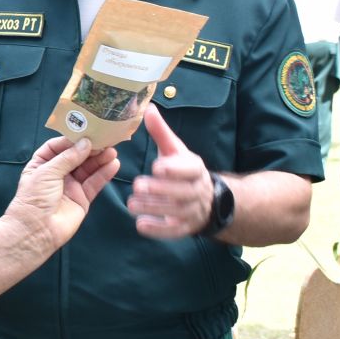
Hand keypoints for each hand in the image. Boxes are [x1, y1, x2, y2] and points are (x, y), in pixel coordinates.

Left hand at [4, 136, 120, 250]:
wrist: (36, 231)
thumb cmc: (35, 198)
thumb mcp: (48, 172)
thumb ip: (68, 157)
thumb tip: (86, 143)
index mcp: (42, 164)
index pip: (59, 146)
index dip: (72, 139)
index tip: (87, 132)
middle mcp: (57, 174)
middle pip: (76, 157)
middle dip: (90, 148)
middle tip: (105, 139)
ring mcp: (70, 186)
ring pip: (88, 169)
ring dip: (100, 160)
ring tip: (112, 150)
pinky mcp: (82, 199)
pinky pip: (94, 183)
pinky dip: (104, 174)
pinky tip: (114, 164)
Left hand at [127, 105, 213, 238]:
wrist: (207, 199)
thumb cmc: (183, 169)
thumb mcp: (175, 150)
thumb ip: (161, 132)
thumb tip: (148, 107)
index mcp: (196, 168)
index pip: (190, 168)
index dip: (175, 169)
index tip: (156, 166)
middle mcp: (197, 190)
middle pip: (182, 192)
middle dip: (161, 190)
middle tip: (138, 185)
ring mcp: (193, 211)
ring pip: (176, 212)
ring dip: (154, 208)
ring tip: (131, 204)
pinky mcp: (185, 227)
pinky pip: (174, 231)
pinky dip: (159, 230)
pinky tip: (141, 225)